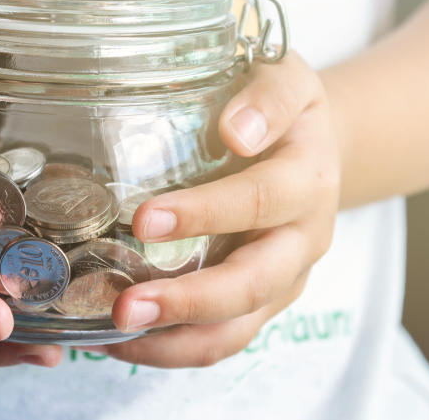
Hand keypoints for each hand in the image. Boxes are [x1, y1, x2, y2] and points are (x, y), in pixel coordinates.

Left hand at [89, 53, 340, 366]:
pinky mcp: (261, 300)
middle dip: (188, 299)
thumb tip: (237, 130)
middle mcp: (302, 238)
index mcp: (308, 180)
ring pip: (238, 327)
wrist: (314, 144)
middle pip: (253, 283)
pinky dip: (174, 348)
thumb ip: (268, 96)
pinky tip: (121, 340)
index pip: (259, 200)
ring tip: (114, 334)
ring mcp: (284, 277)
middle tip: (124, 305)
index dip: (205, 214)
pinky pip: (223, 338)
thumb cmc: (285, 108)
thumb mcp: (288, 80)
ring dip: (177, 338)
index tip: (146, 218)